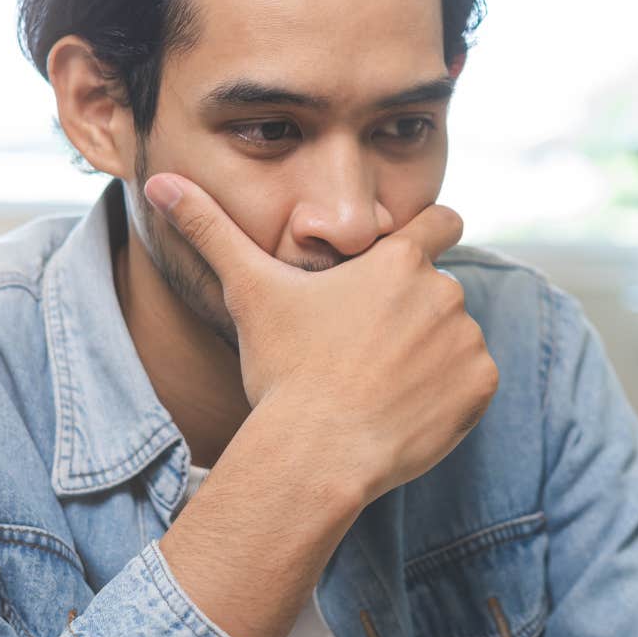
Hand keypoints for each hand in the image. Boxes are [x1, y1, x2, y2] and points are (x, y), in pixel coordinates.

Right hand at [146, 173, 498, 506]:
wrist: (316, 454)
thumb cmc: (283, 372)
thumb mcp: (249, 293)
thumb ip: (210, 230)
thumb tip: (158, 182)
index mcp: (397, 261)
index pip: (441, 222)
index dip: (434, 233)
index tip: (419, 253)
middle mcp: (442, 292)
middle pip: (436, 294)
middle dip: (410, 317)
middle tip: (364, 354)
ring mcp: (466, 341)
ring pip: (454, 339)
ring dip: (429, 356)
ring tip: (380, 386)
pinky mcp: (478, 387)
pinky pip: (472, 382)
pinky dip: (448, 395)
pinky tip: (404, 410)